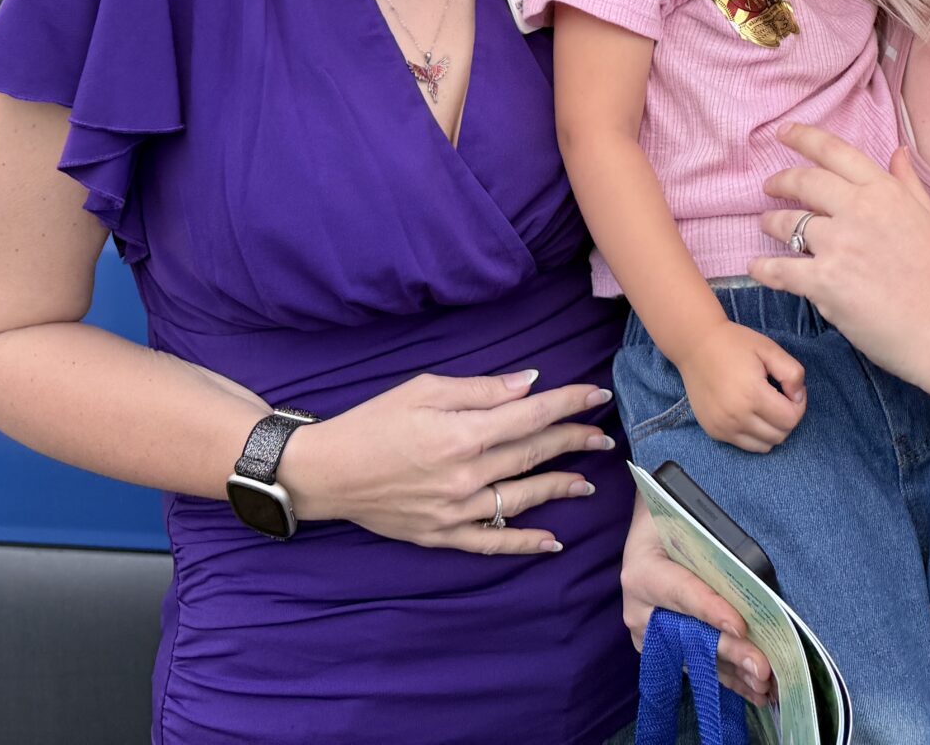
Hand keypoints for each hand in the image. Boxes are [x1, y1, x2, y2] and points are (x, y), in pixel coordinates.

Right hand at [275, 369, 610, 555]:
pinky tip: (552, 541)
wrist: (326, 472)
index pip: (532, 416)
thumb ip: (481, 389)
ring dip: (559, 488)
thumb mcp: (424, 389)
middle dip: (573, 442)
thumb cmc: (373, 421)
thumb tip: (529, 385)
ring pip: (522, 499)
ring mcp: (455, 511)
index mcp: (462, 433)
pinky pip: (492, 543)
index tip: (596, 395)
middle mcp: (465, 475)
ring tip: (586, 481)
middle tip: (602, 435)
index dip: (569, 403)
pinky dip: (525, 543)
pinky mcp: (442, 535)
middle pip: (533, 455)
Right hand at [622, 496, 774, 702]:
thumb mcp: (687, 524)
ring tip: (765, 685)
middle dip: (731, 652)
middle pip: (690, 634)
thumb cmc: (672, 520)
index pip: (682, 593)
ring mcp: (648, 634)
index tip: (741, 627)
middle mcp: (640, 610)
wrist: (651, 528)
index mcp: (643, 572)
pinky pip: (695, 665)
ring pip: (695, 657)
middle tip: (762, 668)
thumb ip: (713, 550)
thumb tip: (753, 576)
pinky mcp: (661, 648)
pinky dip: (726, 676)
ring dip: (733, 673)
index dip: (711, 610)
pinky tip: (751, 688)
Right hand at [682, 322, 806, 452]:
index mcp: (752, 394)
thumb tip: (798, 397)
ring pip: (764, 446)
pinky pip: (745, 445)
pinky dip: (754, 434)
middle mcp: (736, 417)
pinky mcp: (714, 431)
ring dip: (772, 430)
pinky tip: (750, 413)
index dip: (798, 405)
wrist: (695, 346)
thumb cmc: (734, 344)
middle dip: (787, 418)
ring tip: (765, 407)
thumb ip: (792, 372)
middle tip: (779, 397)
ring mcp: (723, 427)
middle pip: (780, 435)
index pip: (791, 419)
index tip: (790, 390)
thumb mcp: (769, 349)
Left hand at [752, 126, 929, 396]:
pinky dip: (764, 268)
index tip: (784, 133)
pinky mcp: (824, 283)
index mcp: (885, 192)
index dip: (804, 138)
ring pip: (787, 224)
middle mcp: (858, 210)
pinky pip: (780, 269)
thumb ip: (908, 185)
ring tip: (766, 227)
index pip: (835, 152)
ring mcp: (838, 245)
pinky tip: (757, 267)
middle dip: (780, 181)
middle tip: (770, 186)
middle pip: (804, 182)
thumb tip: (899, 152)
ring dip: (770, 224)